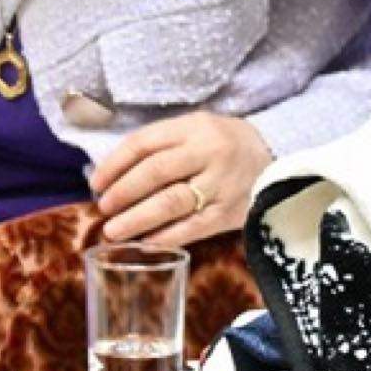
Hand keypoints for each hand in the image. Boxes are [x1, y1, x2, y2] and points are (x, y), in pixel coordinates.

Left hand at [90, 111, 272, 243]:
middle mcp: (208, 152)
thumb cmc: (221, 145)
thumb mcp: (194, 130)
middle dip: (123, 192)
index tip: (95, 182)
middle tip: (103, 208)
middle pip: (156, 171)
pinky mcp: (230, 211)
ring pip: (172, 201)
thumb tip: (110, 176)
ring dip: (138, 218)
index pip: (145, 143)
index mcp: (194, 128)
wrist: (274, 156)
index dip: (115, 164)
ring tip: (114, 231)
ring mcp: (221, 183)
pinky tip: (146, 243)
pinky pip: (193, 227)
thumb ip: (159, 146)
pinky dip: (166, 237)